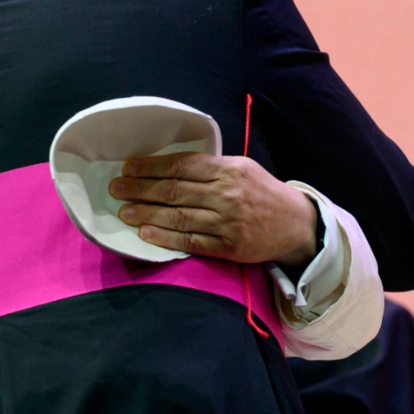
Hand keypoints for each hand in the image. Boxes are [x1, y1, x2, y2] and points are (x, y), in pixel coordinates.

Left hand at [110, 153, 317, 265]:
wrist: (298, 225)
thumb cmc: (262, 192)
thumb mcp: (241, 168)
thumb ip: (209, 167)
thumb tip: (165, 166)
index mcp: (228, 170)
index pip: (181, 165)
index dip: (151, 167)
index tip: (127, 168)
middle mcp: (227, 194)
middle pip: (174, 190)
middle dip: (140, 189)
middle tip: (115, 189)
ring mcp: (228, 222)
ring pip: (178, 216)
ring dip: (146, 213)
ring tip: (124, 211)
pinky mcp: (229, 247)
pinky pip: (190, 241)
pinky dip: (165, 237)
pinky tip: (146, 233)